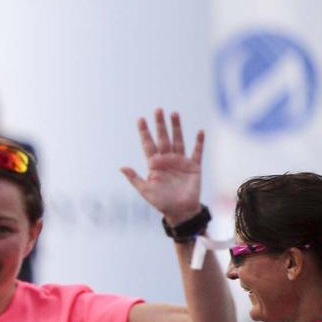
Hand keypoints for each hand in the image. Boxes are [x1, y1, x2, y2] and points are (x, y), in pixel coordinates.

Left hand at [121, 108, 204, 225]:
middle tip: (158, 109)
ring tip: (174, 114)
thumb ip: (134, 178)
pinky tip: (199, 132)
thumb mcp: (145, 190)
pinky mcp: (194, 167)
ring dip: (177, 128)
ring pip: (178, 140)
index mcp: (154, 164)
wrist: (180, 211)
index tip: (140, 119)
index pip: (148, 144)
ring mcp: (181, 162)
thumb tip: (121, 167)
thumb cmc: (161, 202)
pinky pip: (197, 152)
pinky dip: (199, 142)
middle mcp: (167, 160)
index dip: (144, 132)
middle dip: (160, 125)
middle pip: (163, 138)